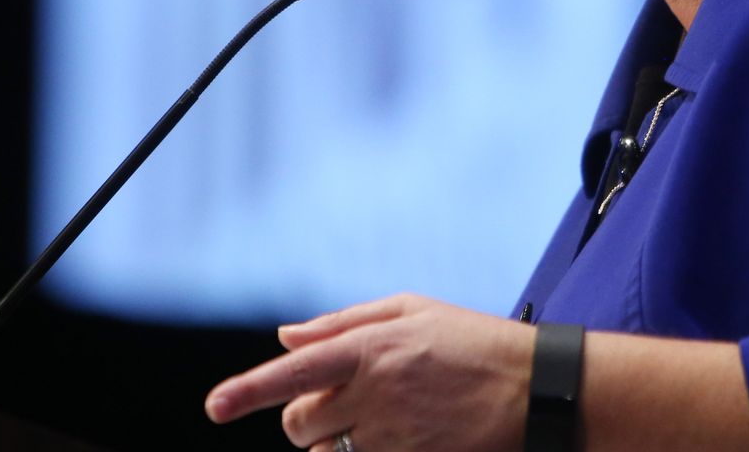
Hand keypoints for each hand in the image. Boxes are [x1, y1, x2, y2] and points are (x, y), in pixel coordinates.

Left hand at [205, 293, 536, 450]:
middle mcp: (374, 391)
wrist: (534, 388)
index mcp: (370, 346)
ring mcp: (391, 433)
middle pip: (299, 423)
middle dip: (305, 420)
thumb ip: (342, 323)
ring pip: (326, 451)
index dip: (247, 390)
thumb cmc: (471, 341)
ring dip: (335, 442)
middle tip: (337, 406)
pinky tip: (397, 434)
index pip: (293, 372)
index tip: (214, 407)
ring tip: (379, 418)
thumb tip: (286, 338)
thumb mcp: (411, 310)